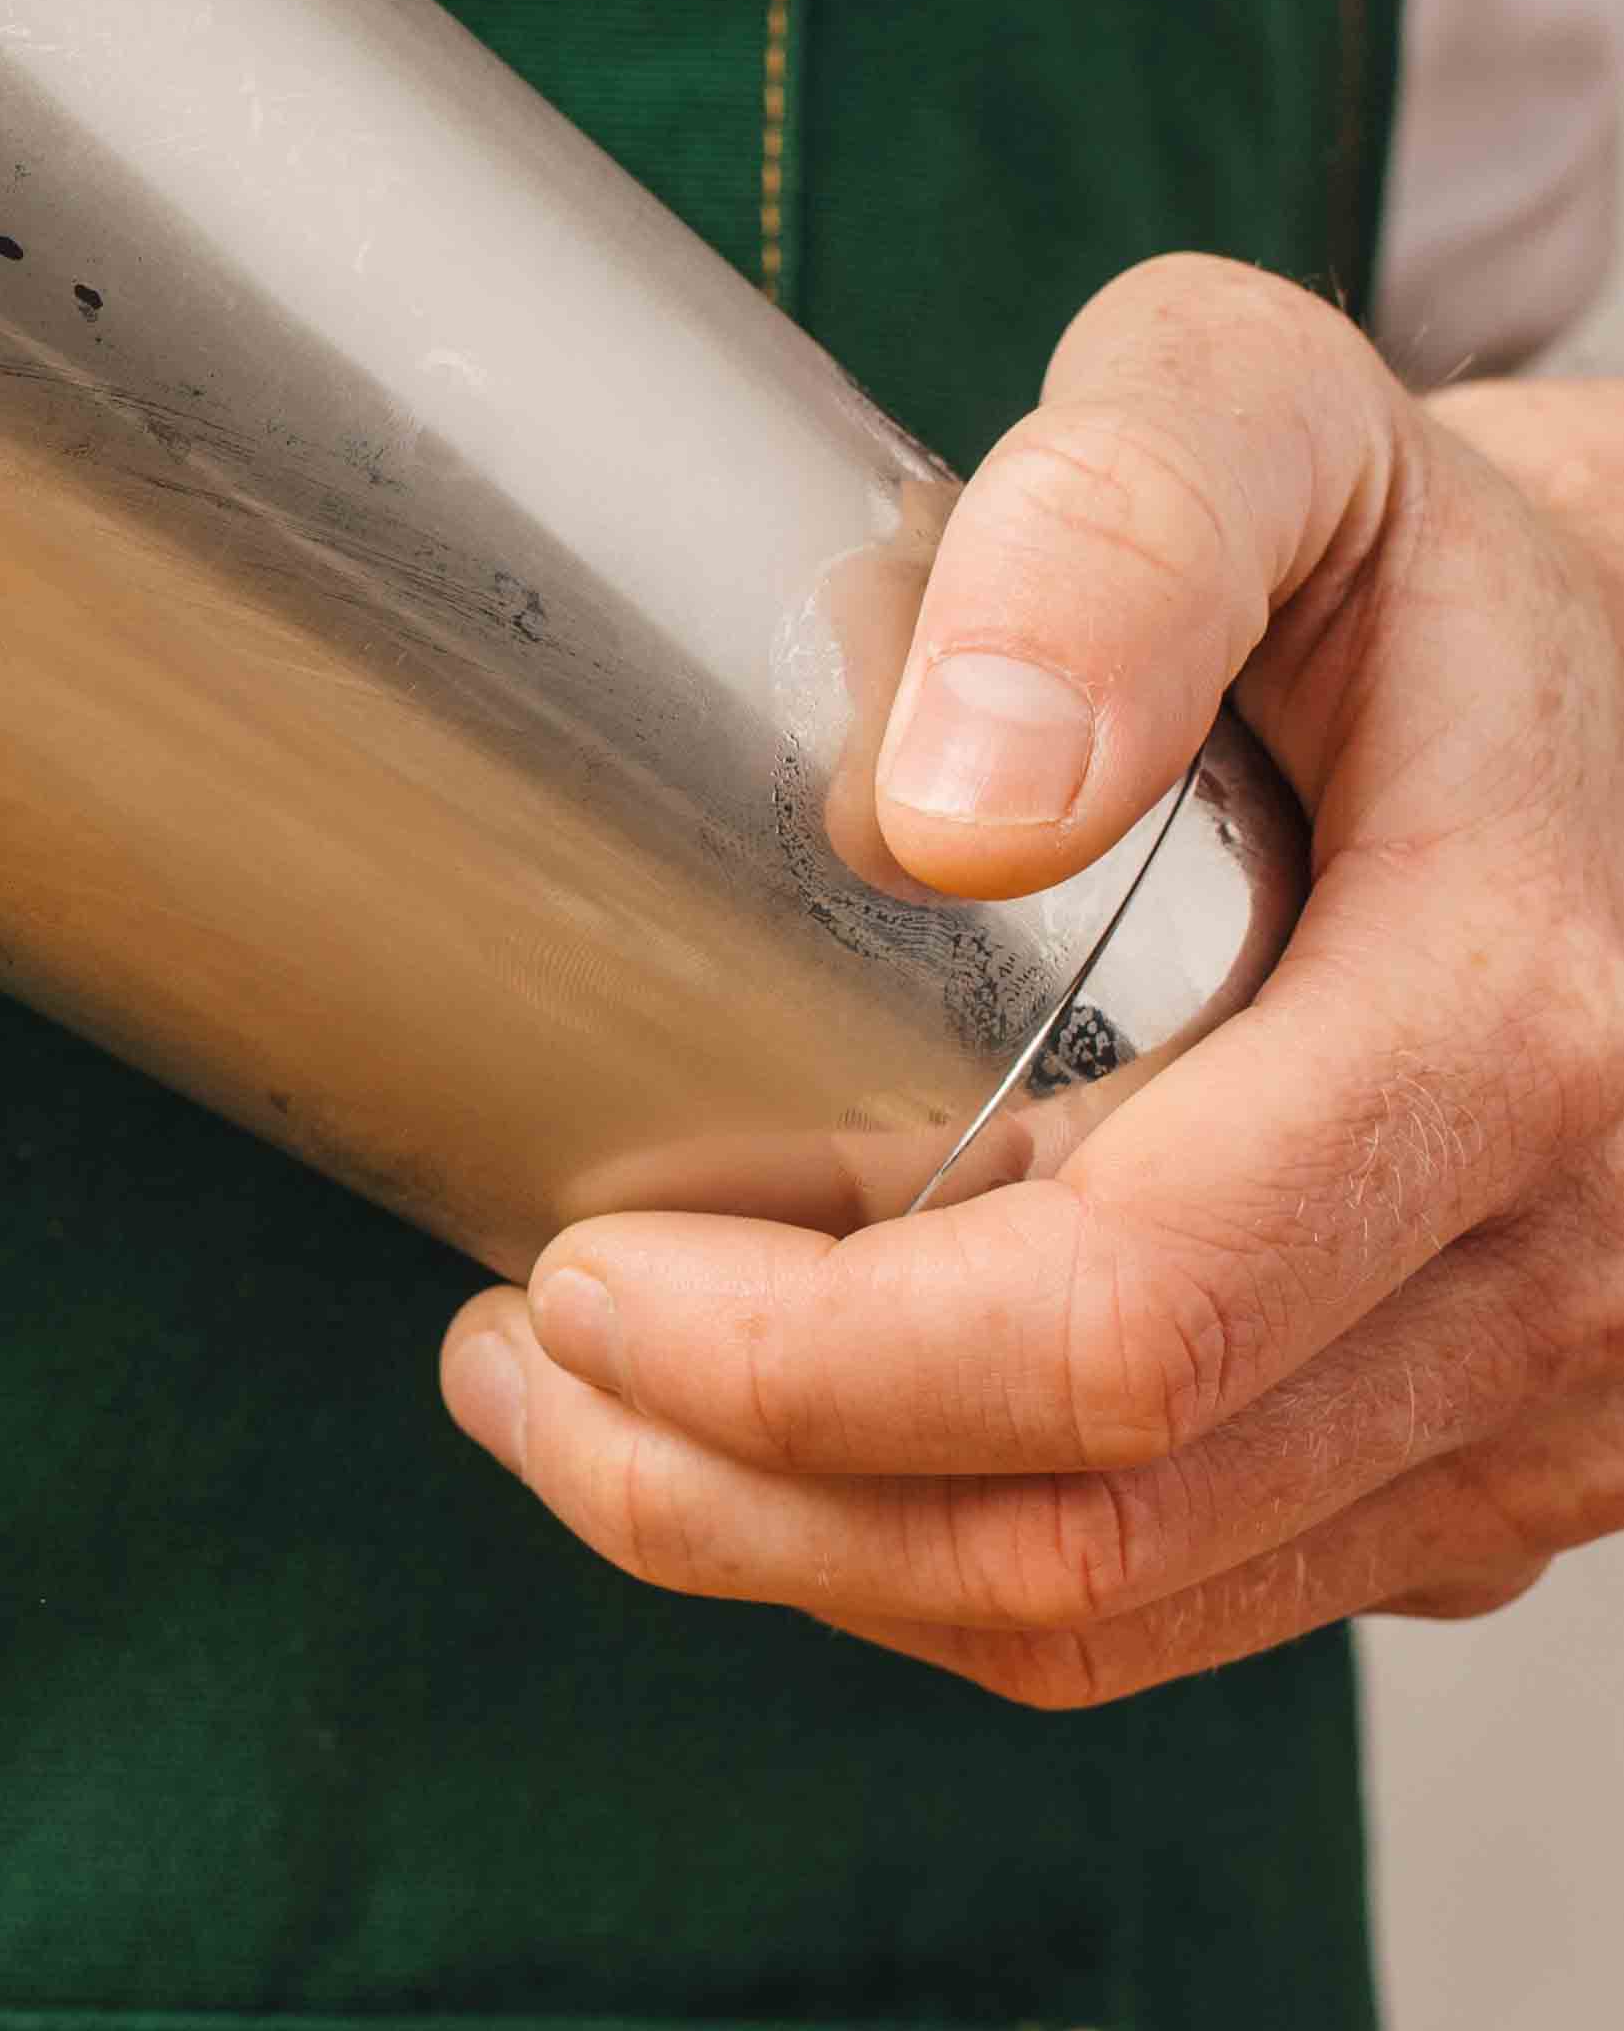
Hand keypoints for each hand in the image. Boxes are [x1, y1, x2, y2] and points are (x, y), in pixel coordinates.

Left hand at [438, 255, 1623, 1702]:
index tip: (572, 1275)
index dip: (799, 1365)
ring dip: (807, 1556)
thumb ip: (1111, 538)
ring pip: (1125, 1607)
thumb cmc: (1407, 547)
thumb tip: (947, 810)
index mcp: (1525, 1040)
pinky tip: (788, 1428)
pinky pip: (1196, 1597)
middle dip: (737, 1491)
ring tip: (581, 1412)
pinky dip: (947, 1556)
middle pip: (1092, 1527)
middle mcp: (1585, 1274)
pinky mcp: (1495, 1467)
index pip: (1120, 1326)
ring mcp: (1558, 1407)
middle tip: (513, 1362)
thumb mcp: (1254, 422)